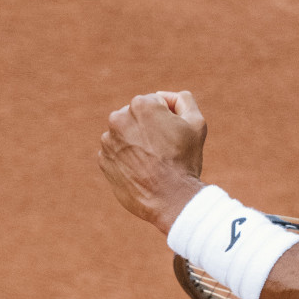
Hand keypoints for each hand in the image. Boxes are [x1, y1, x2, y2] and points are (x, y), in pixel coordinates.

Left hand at [98, 91, 207, 230]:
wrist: (170, 200)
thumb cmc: (185, 161)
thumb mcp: (196, 123)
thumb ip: (183, 100)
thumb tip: (167, 98)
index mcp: (140, 104)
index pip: (155, 104)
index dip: (169, 120)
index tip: (174, 138)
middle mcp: (118, 118)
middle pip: (137, 118)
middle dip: (149, 129)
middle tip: (164, 151)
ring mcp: (108, 141)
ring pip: (125, 135)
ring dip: (137, 143)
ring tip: (153, 163)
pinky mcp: (103, 161)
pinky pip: (116, 154)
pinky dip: (127, 160)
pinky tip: (142, 171)